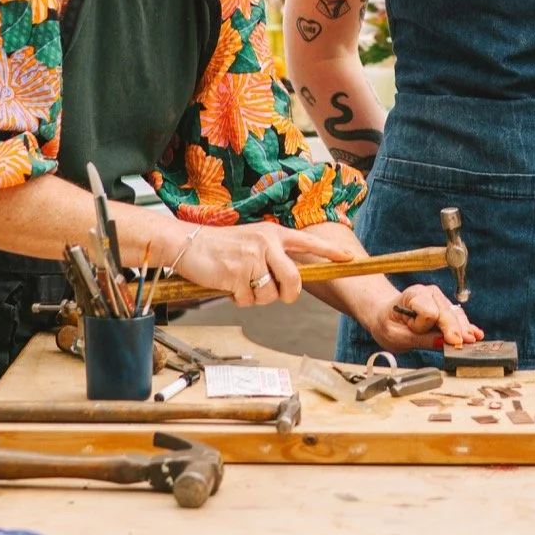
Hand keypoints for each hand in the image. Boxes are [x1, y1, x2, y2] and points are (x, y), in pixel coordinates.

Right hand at [170, 221, 356, 305]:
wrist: (186, 244)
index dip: (330, 252)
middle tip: (275, 294)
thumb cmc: (218, 247)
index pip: (308, 242)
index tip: (349, 258)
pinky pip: (248, 301)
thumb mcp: (250, 241)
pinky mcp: (238, 274)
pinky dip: (238, 300)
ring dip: (256, 298)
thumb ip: (271, 255)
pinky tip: (228, 285)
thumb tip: (289, 281)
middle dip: (287, 295)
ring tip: (240, 283)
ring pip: (270, 295)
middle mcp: (266, 243)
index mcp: (272, 233)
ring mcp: (252, 258)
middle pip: (294, 281)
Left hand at [367, 284, 483, 352]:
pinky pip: (459, 318)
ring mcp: (440, 299)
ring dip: (462, 330)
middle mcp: (430, 293)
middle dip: (454, 329)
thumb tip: (443, 343)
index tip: (417, 333)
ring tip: (470, 341)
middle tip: (462, 343)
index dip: (424, 326)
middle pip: (447, 313)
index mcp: (413, 295)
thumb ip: (421, 339)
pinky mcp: (447, 308)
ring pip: (456, 316)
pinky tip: (475, 334)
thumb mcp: (396, 336)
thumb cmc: (388, 324)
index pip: (428, 312)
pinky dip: (466, 327)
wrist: (386, 317)